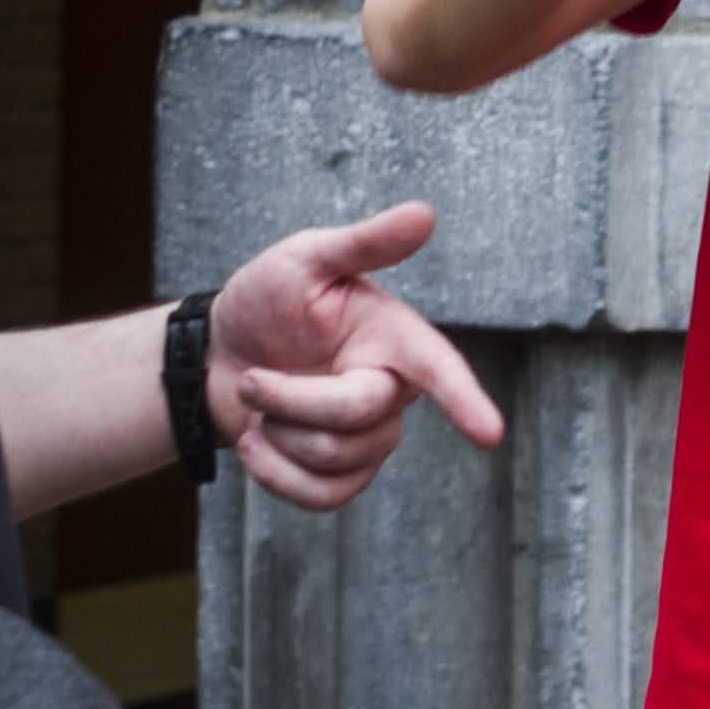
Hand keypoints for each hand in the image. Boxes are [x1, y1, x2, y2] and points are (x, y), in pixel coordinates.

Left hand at [207, 201, 509, 510]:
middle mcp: (390, 389)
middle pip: (358, 416)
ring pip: (335, 459)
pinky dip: (276, 476)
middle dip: (289, 399)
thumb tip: (424, 212)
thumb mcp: (307, 259)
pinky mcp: (341, 473)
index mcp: (393, 337)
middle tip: (252, 378)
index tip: (490, 434)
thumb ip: (365, 243)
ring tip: (259, 401)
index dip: (463, 400)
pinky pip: (323, 496)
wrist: (219, 354)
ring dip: (277, 432)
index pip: (438, 369)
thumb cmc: (268, 299)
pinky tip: (256, 444)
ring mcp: (369, 436)